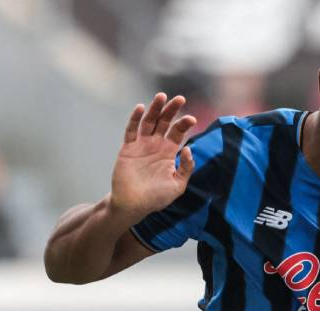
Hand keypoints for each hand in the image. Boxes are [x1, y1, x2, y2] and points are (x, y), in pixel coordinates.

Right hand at [110, 93, 198, 219]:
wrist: (133, 205)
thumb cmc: (156, 198)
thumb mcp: (178, 186)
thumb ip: (186, 168)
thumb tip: (188, 149)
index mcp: (169, 152)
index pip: (178, 132)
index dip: (184, 124)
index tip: (191, 119)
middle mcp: (155, 145)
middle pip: (164, 122)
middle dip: (171, 110)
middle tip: (180, 99)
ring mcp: (141, 145)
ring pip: (149, 121)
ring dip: (155, 108)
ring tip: (161, 96)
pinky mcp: (128, 147)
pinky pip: (131, 130)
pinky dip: (135, 118)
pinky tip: (140, 108)